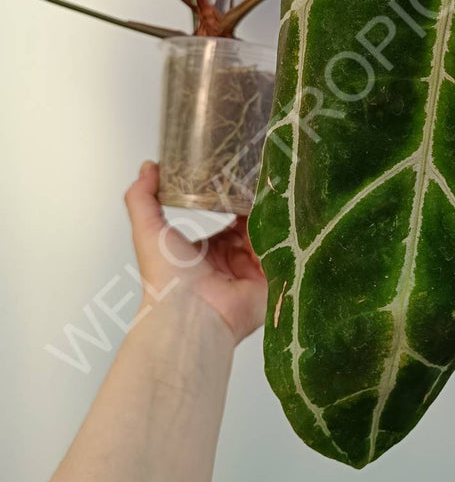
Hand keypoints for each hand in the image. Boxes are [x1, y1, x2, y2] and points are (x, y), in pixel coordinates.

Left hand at [125, 161, 267, 343]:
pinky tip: (284, 215)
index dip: (236, 197)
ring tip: (277, 191)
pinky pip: (282, 251)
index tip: (243, 176)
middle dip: (259, 204)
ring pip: (270, 234)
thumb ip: (142, 197)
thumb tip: (148, 167)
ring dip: (273, 216)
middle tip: (266, 180)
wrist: (188, 314)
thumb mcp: (148, 229)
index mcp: (209, 249)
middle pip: (254, 224)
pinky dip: (284, 234)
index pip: (230, 216)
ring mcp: (253, 270)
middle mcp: (233, 260)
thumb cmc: (166, 278)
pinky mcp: (270, 280)